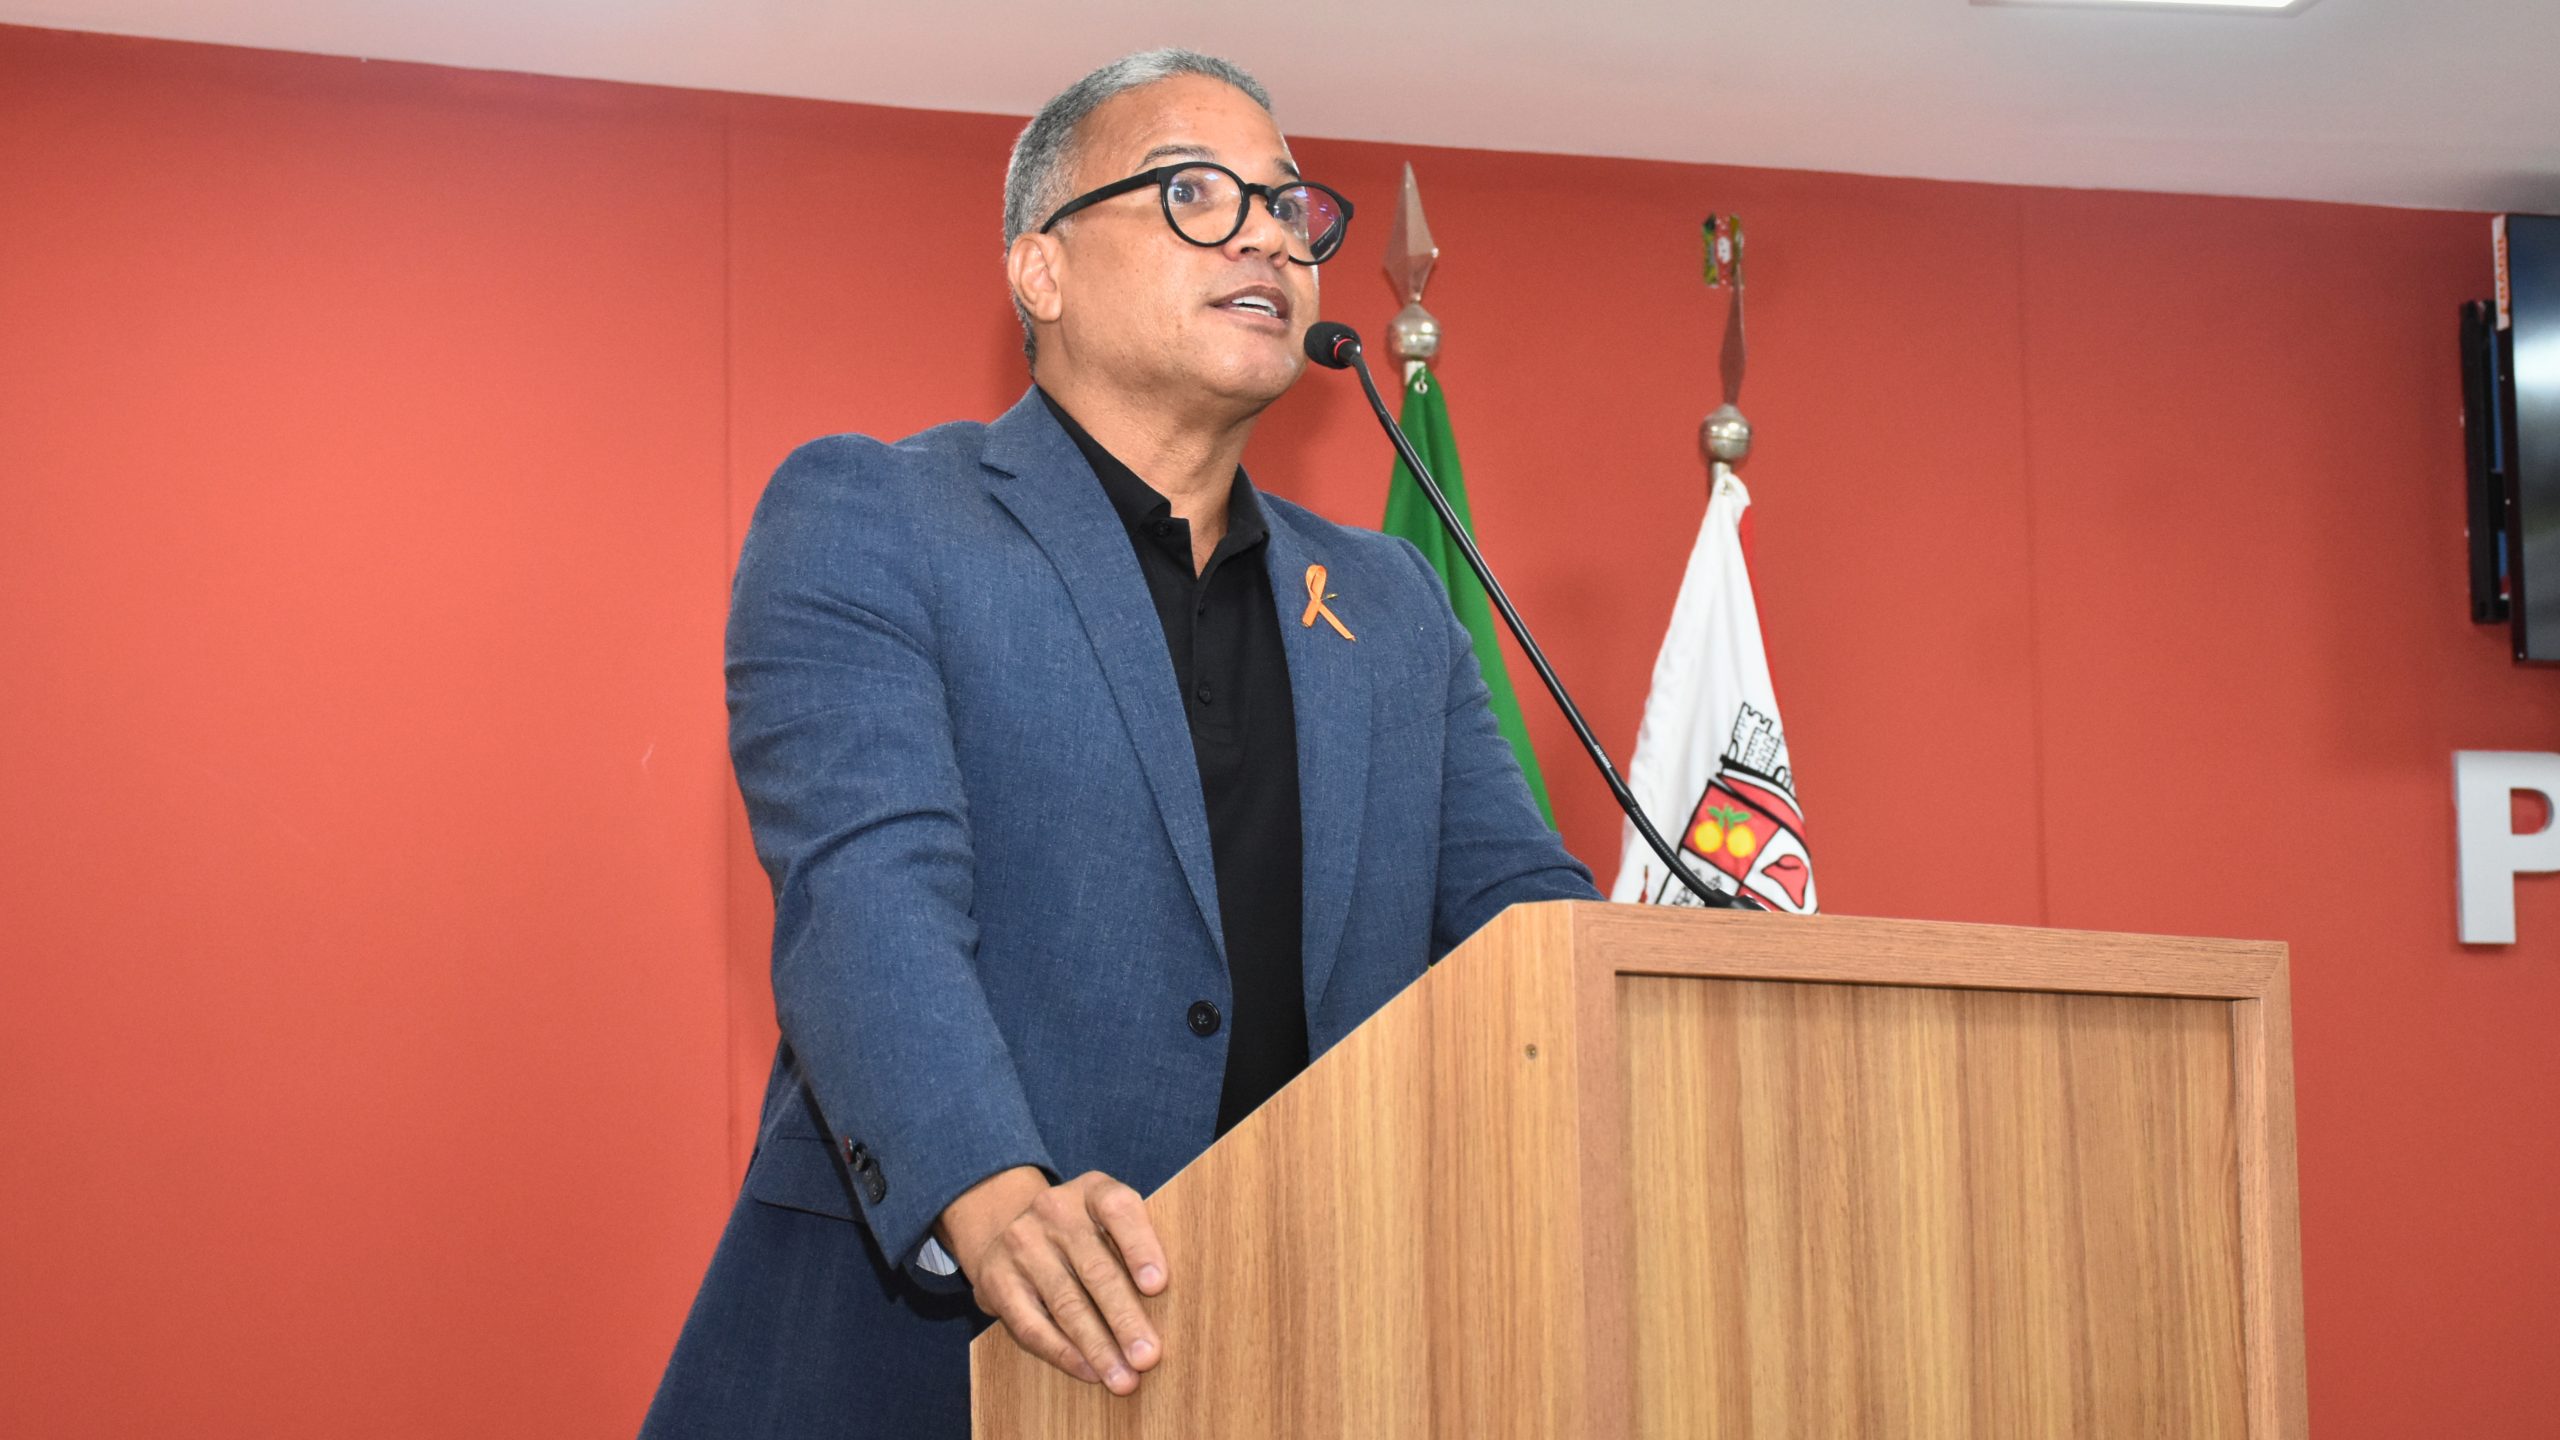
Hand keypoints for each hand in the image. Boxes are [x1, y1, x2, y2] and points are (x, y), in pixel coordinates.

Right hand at [935, 1166, 1168, 1394]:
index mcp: (1092, 1190)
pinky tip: (1089, 1371)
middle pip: (1096, 1268)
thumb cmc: (1084, 1234)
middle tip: (1148, 1356)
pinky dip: (1064, 1353)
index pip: (1119, 1209)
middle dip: (1125, 1318)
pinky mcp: (997, 1280)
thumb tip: (1172, 1307)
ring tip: (1123, 1378)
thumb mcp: (1108, 1221)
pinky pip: (1033, 1325)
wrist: (1009, 1229)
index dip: (1140, 1246)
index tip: (1158, 1285)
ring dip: (1099, 1347)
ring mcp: (1021, 1243)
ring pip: (1067, 1303)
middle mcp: (1054, 1210)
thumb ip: (1136, 1248)